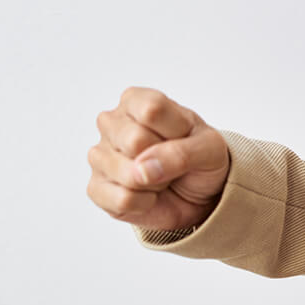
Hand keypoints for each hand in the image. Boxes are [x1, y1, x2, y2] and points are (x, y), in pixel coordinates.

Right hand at [87, 86, 230, 231]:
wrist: (199, 192)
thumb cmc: (199, 158)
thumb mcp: (208, 148)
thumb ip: (181, 153)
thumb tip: (143, 170)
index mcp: (136, 101)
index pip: (151, 111)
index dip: (175, 131)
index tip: (183, 136)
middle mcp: (111, 123)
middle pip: (135, 141)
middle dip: (164, 158)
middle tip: (171, 159)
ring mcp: (99, 156)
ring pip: (128, 174)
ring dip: (156, 183)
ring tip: (160, 175)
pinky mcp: (96, 188)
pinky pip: (122, 200)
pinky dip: (145, 203)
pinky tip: (148, 194)